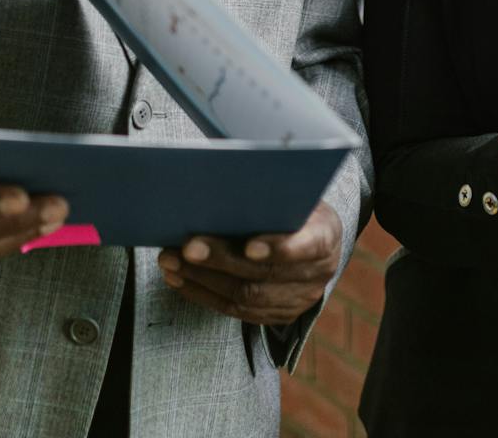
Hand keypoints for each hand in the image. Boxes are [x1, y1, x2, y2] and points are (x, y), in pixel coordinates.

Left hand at [155, 200, 342, 325]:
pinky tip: (179, 278)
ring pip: (246, 297)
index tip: (249, 247)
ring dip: (202, 279)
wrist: (314, 238)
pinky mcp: (277, 315)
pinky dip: (203, 294)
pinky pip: (236, 311)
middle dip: (221, 261)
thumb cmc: (293, 205)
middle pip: (265, 274)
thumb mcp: (292, 191)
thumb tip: (220, 181)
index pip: (308, 245)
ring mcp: (298, 299)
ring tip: (171, 262)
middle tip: (187, 248)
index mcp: (326, 235)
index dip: (280, 249)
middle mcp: (318, 273)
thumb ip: (268, 193)